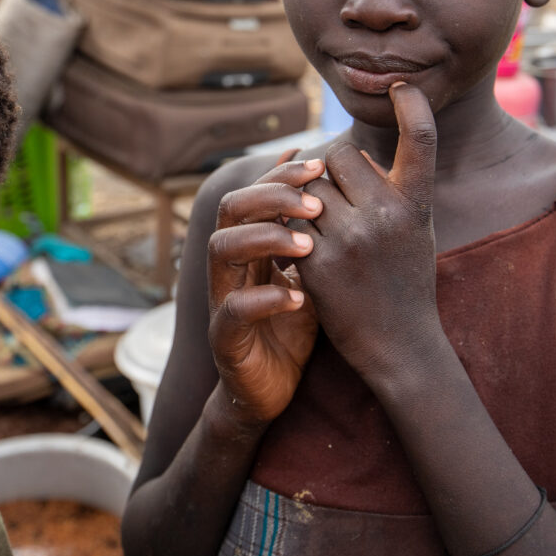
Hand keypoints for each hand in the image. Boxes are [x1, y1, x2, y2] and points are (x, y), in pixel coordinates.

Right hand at [208, 159, 324, 423]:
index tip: (319, 165)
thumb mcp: (312, 273)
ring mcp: (222, 300)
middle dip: (271, 198)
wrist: (273, 390)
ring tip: (307, 245)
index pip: (254, 194)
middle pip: (231, 210)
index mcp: (250, 246)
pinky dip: (265, 299)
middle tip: (316, 204)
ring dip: (264, 239)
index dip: (281, 176)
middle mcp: (230, 266)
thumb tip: (334, 183)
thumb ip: (317, 234)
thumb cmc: (294, 325)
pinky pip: (233, 309)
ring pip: (221, 250)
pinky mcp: (225, 339)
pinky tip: (299, 298)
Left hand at [291, 83, 440, 383]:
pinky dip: (290, 228)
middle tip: (331, 192)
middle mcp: (387, 214)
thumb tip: (350, 155)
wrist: (400, 346)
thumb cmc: (407, 282)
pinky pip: (290, 221)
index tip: (400, 85)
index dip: (413, 105)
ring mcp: (351, 238)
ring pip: (307, 186)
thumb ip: (391, 190)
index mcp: (416, 204)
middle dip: (328, 167)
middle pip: (337, 155)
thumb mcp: (416, 230)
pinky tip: (300, 247)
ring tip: (315, 221)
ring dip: (305, 198)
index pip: (421, 138)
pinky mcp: (318, 262)